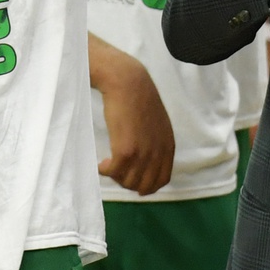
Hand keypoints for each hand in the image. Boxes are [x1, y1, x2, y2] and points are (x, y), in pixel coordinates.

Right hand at [91, 41, 175, 195]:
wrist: (128, 83)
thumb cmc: (139, 99)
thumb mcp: (157, 124)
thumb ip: (156, 142)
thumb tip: (146, 159)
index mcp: (168, 147)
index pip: (162, 180)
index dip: (147, 186)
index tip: (133, 180)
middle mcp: (158, 154)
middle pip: (144, 186)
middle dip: (129, 183)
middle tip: (118, 172)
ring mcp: (142, 154)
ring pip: (128, 182)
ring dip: (116, 178)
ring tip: (109, 166)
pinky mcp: (125, 150)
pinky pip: (114, 173)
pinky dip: (105, 172)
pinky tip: (101, 164)